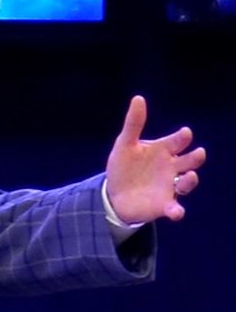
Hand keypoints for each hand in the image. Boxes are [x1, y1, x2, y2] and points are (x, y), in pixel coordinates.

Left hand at [105, 95, 205, 223]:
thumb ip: (133, 124)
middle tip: (197, 154)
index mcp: (164, 149)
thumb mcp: (124, 145)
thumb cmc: (123, 166)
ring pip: (188, 183)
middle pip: (191, 160)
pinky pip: (175, 208)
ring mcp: (170, 186)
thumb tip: (138, 98)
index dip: (183, 137)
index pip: (179, 140)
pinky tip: (176, 212)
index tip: (184, 135)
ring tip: (187, 177)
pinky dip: (177, 211)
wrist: (114, 194)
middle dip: (196, 157)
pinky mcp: (164, 204)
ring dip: (191, 180)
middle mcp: (172, 167)